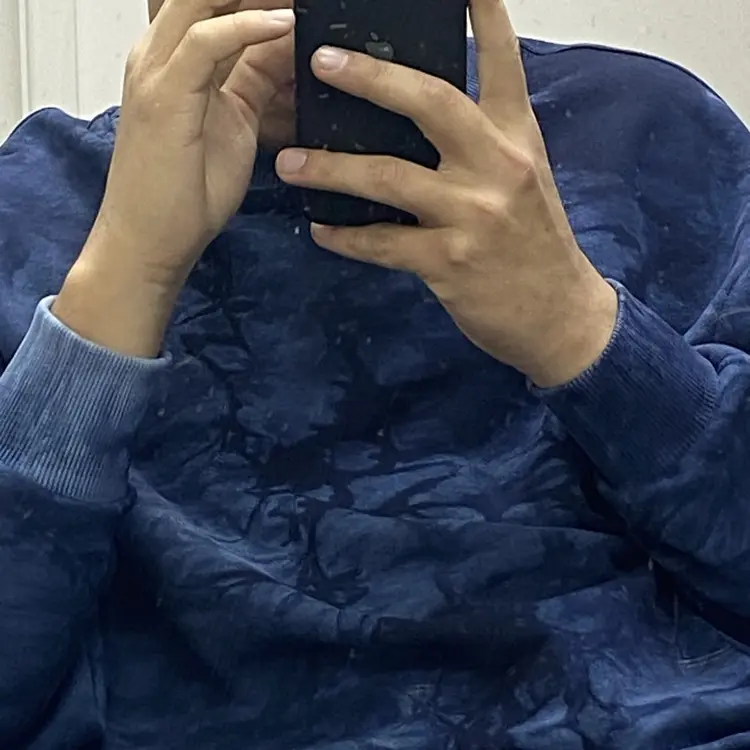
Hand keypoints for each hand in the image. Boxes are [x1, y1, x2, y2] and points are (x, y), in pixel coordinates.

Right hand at [55, 0, 294, 355]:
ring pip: (202, 1)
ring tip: (301, 1)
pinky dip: (247, 28)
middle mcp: (158, 55)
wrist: (150, 241)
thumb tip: (287, 46)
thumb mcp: (237, 119)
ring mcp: (156, 71)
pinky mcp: (164, 95)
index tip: (302, 2)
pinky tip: (284, 24)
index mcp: (173, 58)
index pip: (214, 1)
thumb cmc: (186, 194)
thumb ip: (257, 78)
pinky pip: (206, 42)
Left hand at [276, 0, 616, 386]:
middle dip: (371, 77)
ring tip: (289, 163)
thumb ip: (485, 141)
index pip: (501, 60)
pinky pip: (383, 244)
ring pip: (389, 178)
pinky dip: (346, 237)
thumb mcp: (524, 178)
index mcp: (516, 137)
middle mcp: (498, 166)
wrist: (560, 314)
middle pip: (431, 103)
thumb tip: (424, 112)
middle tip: (321, 60)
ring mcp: (473, 215)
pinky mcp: (450, 263)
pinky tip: (320, 230)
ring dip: (331, 169)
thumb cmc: (536, 243)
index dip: (481, 13)